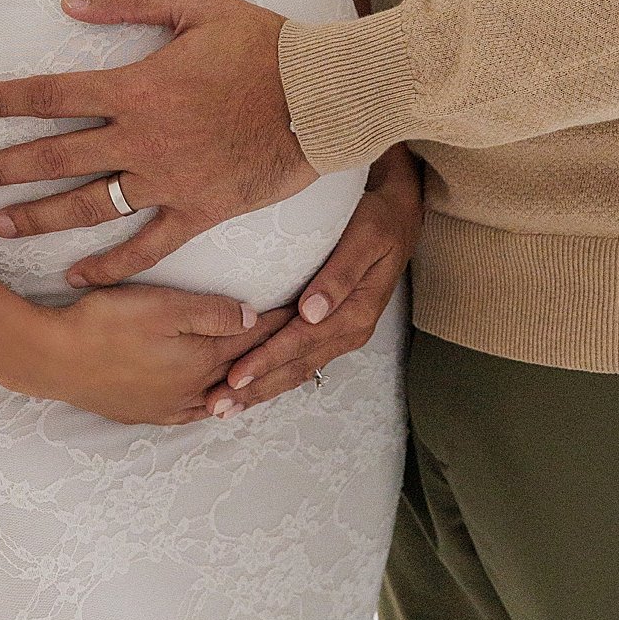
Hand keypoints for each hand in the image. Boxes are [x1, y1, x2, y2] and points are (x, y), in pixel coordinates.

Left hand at [0, 0, 317, 281]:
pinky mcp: (200, 212)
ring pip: (90, 207)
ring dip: (40, 217)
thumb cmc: (265, 44)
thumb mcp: (199, 3)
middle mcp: (143, 140)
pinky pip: (146, 248)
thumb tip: (71, 1)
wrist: (324, 96)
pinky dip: (111, 266)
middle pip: (56, 158)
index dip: (7, 99)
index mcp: (138, 87)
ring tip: (0, 225)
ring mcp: (170, 182)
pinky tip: (79, 275)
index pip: (53, 95)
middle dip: (3, 167)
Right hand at [11, 284, 294, 425]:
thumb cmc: (104, 324)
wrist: (51, 359)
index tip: (309, 311)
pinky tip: (216, 405)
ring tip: (271, 375)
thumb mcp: (163, 306)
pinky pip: (194, 413)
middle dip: (275, 356)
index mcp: (202, 360)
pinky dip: (214, 405)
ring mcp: (169, 407)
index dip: (282, 322)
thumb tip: (253, 319)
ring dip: (248, 384)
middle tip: (305, 345)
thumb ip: (212, 313)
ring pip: (224, 396)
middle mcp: (193, 390)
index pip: (254, 338)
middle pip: (245, 370)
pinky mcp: (145, 413)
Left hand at [207, 145, 423, 416]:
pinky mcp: (333, 328)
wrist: (401, 211)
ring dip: (261, 390)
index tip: (234, 376)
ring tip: (226, 408)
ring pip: (297, 370)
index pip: (300, 343)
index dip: (265, 361)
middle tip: (217, 407)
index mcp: (355, 314)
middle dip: (255, 389)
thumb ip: (339, 275)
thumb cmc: (380, 218)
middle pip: (295, 368)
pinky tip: (252, 387)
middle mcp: (348, 331)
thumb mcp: (366, 238)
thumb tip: (310, 313)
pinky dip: (274, 376)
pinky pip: (301, 360)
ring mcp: (342, 334)